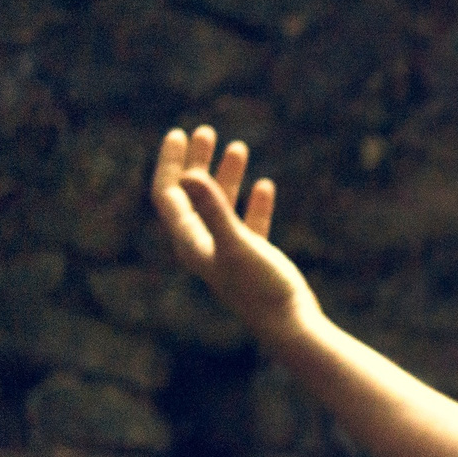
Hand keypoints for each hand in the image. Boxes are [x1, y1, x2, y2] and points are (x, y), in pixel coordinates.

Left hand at [150, 125, 318, 341]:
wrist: (289, 324)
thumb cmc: (260, 288)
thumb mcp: (236, 242)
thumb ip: (213, 207)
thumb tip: (191, 174)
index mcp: (190, 241)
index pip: (168, 194)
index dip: (171, 163)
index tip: (180, 134)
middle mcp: (203, 245)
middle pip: (192, 196)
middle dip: (198, 162)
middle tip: (207, 132)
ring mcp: (228, 252)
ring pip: (221, 205)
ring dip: (227, 176)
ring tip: (239, 147)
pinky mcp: (253, 258)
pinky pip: (248, 222)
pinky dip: (252, 202)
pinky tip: (264, 186)